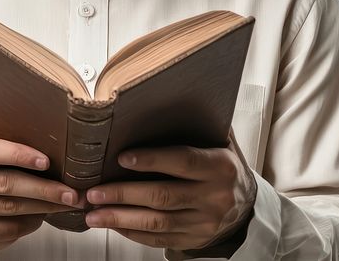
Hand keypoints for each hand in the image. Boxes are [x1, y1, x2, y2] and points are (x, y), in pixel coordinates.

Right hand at [0, 128, 84, 255]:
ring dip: (42, 207)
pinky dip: (28, 223)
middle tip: (69, 191)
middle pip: (2, 184)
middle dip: (42, 188)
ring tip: (65, 203)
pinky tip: (44, 215)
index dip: (17, 155)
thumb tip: (40, 123)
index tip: (45, 161)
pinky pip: (4, 229)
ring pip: (8, 209)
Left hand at [82, 133, 256, 252]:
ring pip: (156, 222)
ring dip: (120, 218)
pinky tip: (112, 224)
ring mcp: (203, 223)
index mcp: (220, 167)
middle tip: (94, 192)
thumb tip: (163, 99)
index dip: (152, 160)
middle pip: (162, 196)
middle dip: (123, 194)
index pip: (183, 161)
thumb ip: (199, 127)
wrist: (246, 210)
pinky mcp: (192, 240)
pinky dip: (131, 232)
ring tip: (92, 213)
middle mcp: (213, 197)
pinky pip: (158, 239)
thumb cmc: (224, 169)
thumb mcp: (222, 145)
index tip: (122, 158)